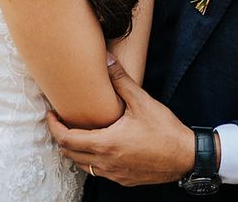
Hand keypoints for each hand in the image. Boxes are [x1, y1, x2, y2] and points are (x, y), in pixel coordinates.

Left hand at [46, 57, 195, 185]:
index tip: (50, 114)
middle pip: (70, 154)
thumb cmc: (164, 130)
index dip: (54, 126)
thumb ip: (121, 80)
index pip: (67, 139)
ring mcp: (114, 174)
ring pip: (83, 165)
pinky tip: (100, 144)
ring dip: (75, 149)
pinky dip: (91, 159)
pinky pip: (98, 172)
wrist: (186, 156)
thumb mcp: (142, 101)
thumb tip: (107, 58)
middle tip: (60, 120)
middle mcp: (106, 162)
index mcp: (106, 143)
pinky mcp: (124, 179)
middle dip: (61, 137)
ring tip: (78, 131)